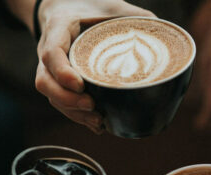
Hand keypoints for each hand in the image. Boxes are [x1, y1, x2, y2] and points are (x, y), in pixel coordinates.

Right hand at [34, 0, 154, 133]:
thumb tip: (164, 35)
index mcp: (59, 28)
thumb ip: (134, 17)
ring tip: (99, 121)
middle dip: (67, 100)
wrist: (70, 8)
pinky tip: (97, 125)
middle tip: (92, 106)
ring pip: (51, 97)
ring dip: (73, 113)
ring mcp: (52, 69)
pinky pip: (61, 103)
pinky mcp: (59, 82)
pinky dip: (77, 116)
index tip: (81, 84)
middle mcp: (50, 51)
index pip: (51, 53)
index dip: (62, 72)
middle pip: (45, 82)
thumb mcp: (113, 6)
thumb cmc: (92, 7)